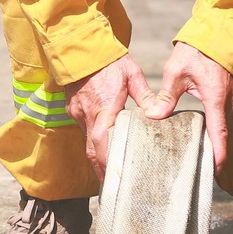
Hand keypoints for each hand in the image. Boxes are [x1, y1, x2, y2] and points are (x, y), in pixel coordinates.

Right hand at [66, 53, 152, 179]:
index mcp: (104, 108)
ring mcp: (77, 112)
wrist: (80, 46)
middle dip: (102, 169)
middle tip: (113, 186)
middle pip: (92, 151)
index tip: (115, 181)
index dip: (107, 164)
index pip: (102, 144)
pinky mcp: (73, 108)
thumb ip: (146, 97)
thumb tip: (159, 115)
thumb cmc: (109, 59)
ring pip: (87, 141)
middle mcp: (88, 115)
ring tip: (111, 171)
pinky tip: (104, 145)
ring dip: (98, 156)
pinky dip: (93, 140)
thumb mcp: (132, 75)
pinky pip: (84, 129)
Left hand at [139, 43, 232, 171]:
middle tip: (202, 171)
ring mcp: (232, 99)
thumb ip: (166, 96)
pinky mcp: (230, 95)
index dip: (219, 156)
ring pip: (224, 128)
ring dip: (216, 143)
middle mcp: (228, 102)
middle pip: (223, 136)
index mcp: (215, 98)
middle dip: (215, 155)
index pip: (219, 134)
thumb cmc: (198, 50)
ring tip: (201, 159)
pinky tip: (203, 137)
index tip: (215, 173)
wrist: (220, 32)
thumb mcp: (176, 72)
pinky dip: (216, 131)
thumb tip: (153, 117)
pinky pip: (224, 119)